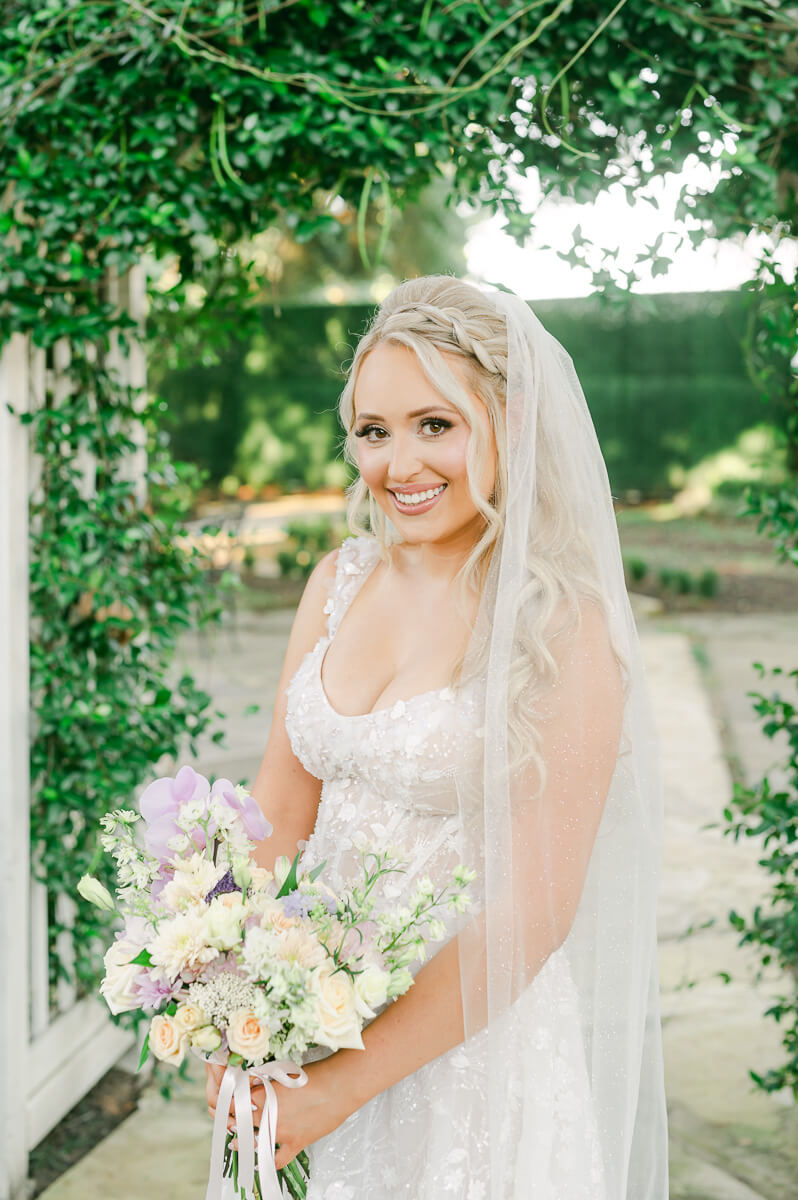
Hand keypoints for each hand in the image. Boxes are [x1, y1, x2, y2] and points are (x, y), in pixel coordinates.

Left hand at [205, 1058, 349, 1169]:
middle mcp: (268, 1117)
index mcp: (263, 1096)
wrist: (339, 1085)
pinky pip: (277, 1160)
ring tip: (235, 1143)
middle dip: (232, 1121)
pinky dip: (267, 1163)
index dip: (226, 1103)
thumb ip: (264, 1082)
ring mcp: (281, 1133)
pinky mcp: (296, 1143)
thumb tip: (250, 1086)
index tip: (224, 1102)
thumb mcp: (283, 1073)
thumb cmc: (315, 1075)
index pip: (234, 1103)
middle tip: (229, 1121)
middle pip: (240, 1123)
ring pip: (253, 1143)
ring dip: (241, 1143)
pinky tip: (260, 1162)